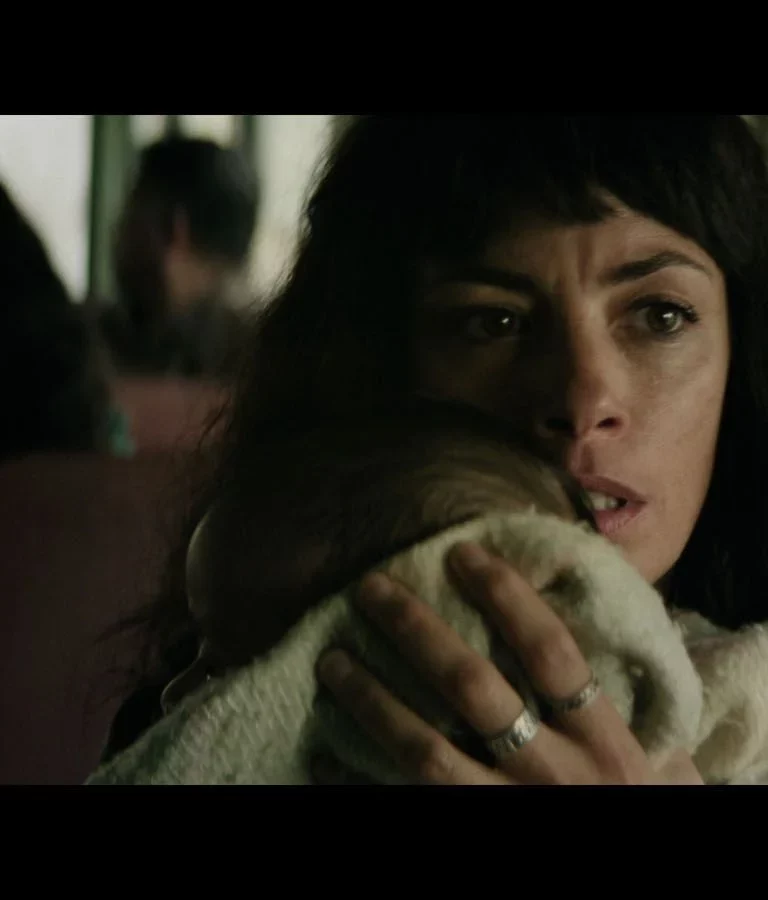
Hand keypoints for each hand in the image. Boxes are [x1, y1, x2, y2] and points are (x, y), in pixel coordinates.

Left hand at [315, 541, 703, 785]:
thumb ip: (628, 710)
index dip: (505, 596)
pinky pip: (406, 799)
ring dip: (373, 700)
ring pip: (427, 749)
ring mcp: (505, 807)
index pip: (550, 652)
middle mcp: (551, 774)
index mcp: (602, 743)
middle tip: (371, 589)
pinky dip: (357, 777)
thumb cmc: (632, 808)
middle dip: (416, 631)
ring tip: (332, 660)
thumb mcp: (659, 768)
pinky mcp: (469, 829)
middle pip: (473, 688)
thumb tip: (597, 631)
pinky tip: (323, 753)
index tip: (460, 554)